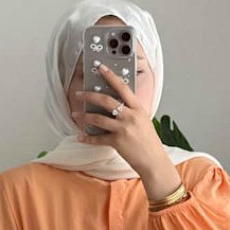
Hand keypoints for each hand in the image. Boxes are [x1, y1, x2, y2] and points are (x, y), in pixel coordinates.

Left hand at [72, 63, 181, 195]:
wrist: (154, 161)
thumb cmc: (149, 142)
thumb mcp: (143, 121)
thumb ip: (131, 112)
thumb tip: (116, 105)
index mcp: (138, 108)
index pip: (122, 87)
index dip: (110, 76)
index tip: (100, 68)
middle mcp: (130, 116)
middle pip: (106, 100)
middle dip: (89, 96)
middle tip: (79, 94)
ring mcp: (123, 129)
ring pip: (98, 119)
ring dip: (84, 116)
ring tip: (75, 114)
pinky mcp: (117, 142)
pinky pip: (98, 139)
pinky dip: (87, 138)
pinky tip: (80, 136)